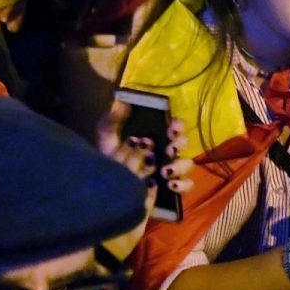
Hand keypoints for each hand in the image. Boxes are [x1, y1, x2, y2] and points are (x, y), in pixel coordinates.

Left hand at [97, 99, 190, 216]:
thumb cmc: (109, 154)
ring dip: (179, 166)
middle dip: (179, 145)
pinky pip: (185, 185)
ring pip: (186, 165)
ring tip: (164, 171)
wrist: (103, 181)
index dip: (177, 126)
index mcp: (157, 134)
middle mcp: (166, 150)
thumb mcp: (107, 134)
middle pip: (183, 144)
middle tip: (168, 149)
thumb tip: (123, 103)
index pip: (175, 126)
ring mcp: (170, 168)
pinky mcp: (169, 186)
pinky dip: (182, 184)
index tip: (170, 130)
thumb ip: (112, 119)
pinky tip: (171, 185)